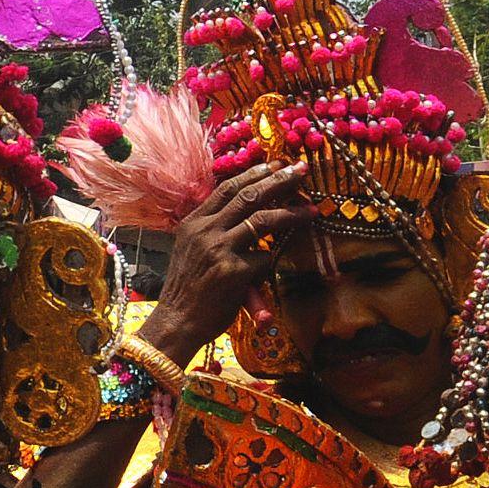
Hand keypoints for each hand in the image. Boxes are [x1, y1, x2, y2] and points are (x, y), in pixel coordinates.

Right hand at [140, 161, 312, 365]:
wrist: (177, 322)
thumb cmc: (188, 289)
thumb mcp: (191, 250)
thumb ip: (211, 229)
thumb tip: (243, 211)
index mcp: (194, 222)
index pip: (227, 188)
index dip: (254, 173)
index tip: (276, 164)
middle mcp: (205, 230)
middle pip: (249, 196)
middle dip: (279, 180)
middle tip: (301, 170)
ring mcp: (219, 250)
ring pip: (263, 220)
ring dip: (291, 212)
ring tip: (311, 208)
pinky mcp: (233, 272)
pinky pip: (264, 259)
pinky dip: (270, 263)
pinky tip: (268, 271)